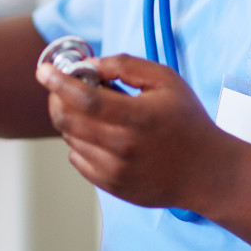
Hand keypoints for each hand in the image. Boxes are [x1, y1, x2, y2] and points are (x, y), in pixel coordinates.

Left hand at [36, 53, 229, 210]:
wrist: (207, 172)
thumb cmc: (188, 121)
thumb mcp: (165, 80)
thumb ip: (125, 66)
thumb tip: (89, 65)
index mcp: (137, 118)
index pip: (84, 99)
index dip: (58, 83)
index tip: (43, 71)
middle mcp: (122, 148)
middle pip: (67, 120)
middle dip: (57, 98)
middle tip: (64, 86)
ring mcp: (114, 171)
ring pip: (70, 139)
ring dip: (71, 119)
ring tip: (96, 110)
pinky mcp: (111, 186)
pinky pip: (77, 159)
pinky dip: (80, 141)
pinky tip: (102, 133)